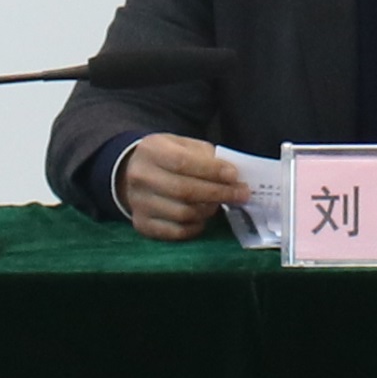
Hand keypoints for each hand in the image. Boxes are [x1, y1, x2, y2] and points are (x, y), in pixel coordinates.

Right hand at [116, 134, 258, 241]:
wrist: (134, 173)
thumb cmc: (167, 158)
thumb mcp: (183, 145)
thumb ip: (206, 156)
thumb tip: (232, 176)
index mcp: (150, 150)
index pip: (183, 162)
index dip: (211, 171)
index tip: (234, 176)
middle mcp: (140, 177)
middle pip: (184, 190)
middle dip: (218, 193)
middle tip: (242, 194)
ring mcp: (138, 203)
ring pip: (182, 213)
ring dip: (208, 210)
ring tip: (219, 204)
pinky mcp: (142, 224)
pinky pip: (176, 232)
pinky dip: (195, 227)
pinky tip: (203, 218)